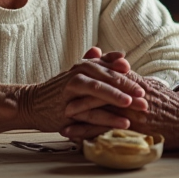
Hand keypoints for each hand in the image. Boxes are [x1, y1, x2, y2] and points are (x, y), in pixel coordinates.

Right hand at [17, 51, 146, 133]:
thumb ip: (101, 64)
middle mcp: (78, 74)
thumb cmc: (61, 90)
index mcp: (84, 66)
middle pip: (106, 77)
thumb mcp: (80, 74)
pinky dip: (107, 118)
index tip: (144, 79)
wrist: (33, 103)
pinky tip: (123, 123)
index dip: (125, 72)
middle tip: (146, 94)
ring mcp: (71, 91)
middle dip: (128, 86)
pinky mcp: (67, 109)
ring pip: (97, 92)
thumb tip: (122, 54)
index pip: (108, 65)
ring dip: (118, 99)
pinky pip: (90, 113)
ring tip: (136, 105)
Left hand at [62, 73, 178, 150]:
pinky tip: (75, 137)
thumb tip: (124, 76)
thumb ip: (137, 82)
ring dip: (78, 116)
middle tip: (59, 100)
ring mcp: (131, 113)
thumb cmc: (175, 107)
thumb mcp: (154, 89)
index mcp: (135, 85)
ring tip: (61, 120)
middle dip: (77, 96)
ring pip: (98, 111)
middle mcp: (130, 97)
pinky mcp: (133, 129)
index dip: (88, 79)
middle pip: (98, 93)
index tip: (72, 81)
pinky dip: (87, 133)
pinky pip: (105, 131)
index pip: (107, 77)